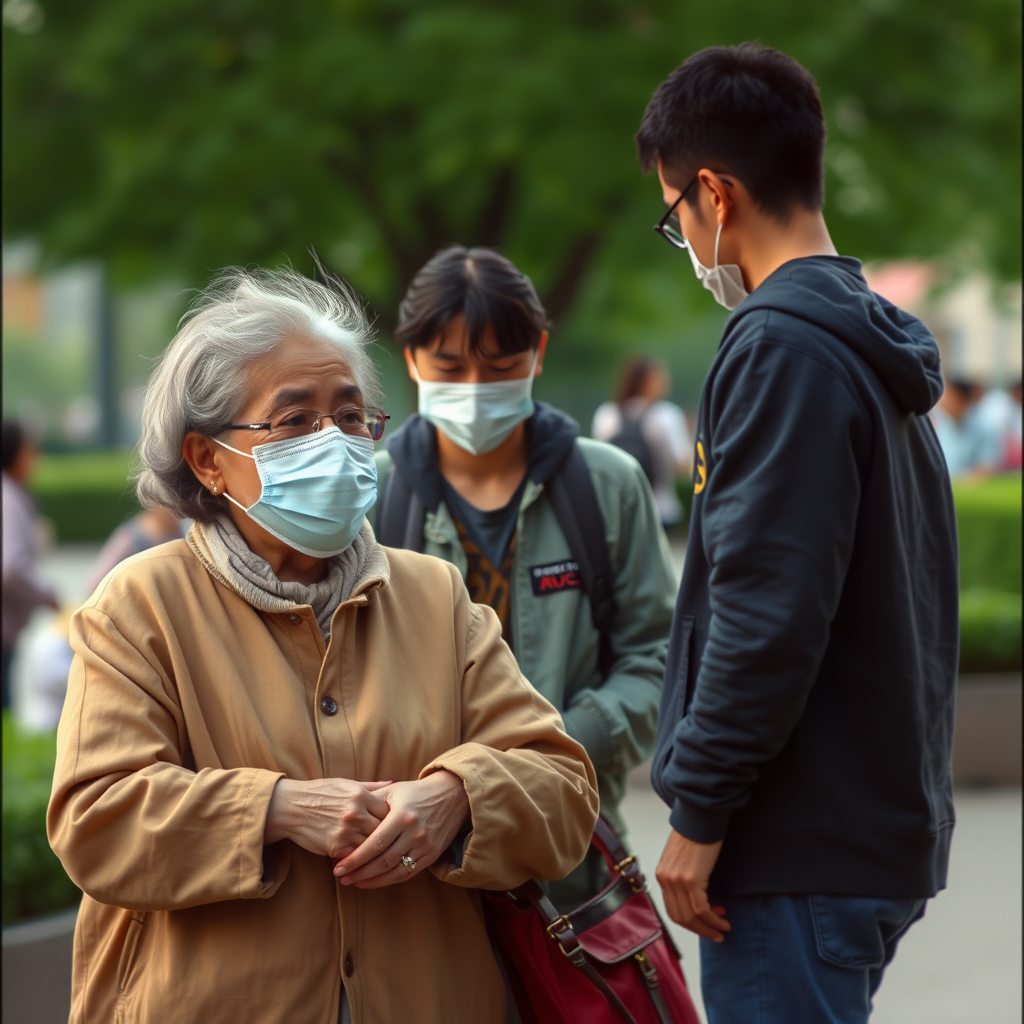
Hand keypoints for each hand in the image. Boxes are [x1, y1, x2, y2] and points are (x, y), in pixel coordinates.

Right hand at [264, 777, 391, 858]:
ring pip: (372, 845)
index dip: (391, 818)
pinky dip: (360, 858)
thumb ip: (372, 786)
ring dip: (375, 849)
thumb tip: (393, 784)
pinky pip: (356, 856)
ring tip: (380, 851)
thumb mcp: (346, 783)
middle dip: (387, 835)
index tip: (392, 823)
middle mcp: (356, 813)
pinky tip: (362, 858)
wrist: (291, 807)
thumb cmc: (320, 793)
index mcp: (360, 795)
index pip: (388, 811)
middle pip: (383, 830)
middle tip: (390, 840)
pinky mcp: (336, 847)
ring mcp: (346, 831)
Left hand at [333, 770, 469, 888]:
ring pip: (395, 871)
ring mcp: (425, 845)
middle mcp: (414, 833)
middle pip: (383, 861)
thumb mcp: (394, 790)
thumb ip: (371, 802)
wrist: (452, 795)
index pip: (375, 844)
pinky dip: (390, 880)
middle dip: (360, 873)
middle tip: (342, 878)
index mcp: (402, 815)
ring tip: (355, 882)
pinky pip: (408, 873)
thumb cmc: (416, 792)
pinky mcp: (432, 854)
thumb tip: (346, 815)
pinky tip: (376, 881)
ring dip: (373, 881)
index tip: (339, 867)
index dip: (355, 858)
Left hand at [655, 829, 729, 941]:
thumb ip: (682, 875)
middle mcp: (666, 879)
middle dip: (699, 930)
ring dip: (709, 928)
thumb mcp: (681, 857)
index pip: (672, 909)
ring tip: (723, 929)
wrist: (700, 815)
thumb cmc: (695, 833)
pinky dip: (713, 919)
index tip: (704, 924)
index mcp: (662, 874)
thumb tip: (695, 896)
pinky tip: (724, 920)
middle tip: (715, 934)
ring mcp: (677, 880)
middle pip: (680, 917)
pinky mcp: (691, 879)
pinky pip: (702, 909)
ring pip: (691, 917)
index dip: (689, 921)